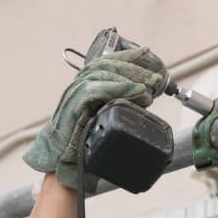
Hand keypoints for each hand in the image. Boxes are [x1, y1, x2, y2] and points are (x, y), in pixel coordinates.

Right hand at [24, 47, 166, 191]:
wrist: (63, 165)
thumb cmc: (83, 146)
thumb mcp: (104, 120)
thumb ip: (117, 105)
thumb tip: (144, 98)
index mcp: (83, 87)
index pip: (105, 62)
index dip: (126, 56)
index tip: (146, 52)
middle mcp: (77, 87)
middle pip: (106, 65)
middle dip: (134, 68)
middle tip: (154, 78)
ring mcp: (73, 96)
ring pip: (103, 74)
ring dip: (129, 79)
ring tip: (148, 90)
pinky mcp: (73, 107)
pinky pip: (96, 90)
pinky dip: (118, 89)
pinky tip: (135, 92)